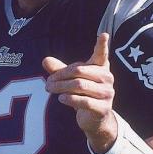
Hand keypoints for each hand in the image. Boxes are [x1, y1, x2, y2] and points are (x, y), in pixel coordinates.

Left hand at [43, 32, 117, 153]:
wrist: (94, 119)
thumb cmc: (83, 95)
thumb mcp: (71, 80)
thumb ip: (59, 70)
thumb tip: (45, 60)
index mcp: (101, 68)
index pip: (102, 55)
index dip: (102, 45)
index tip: (103, 34)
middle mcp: (107, 79)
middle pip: (79, 71)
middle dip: (60, 75)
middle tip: (48, 82)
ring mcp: (107, 94)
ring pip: (79, 86)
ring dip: (61, 87)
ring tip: (50, 89)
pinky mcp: (103, 108)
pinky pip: (84, 101)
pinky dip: (69, 99)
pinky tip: (61, 98)